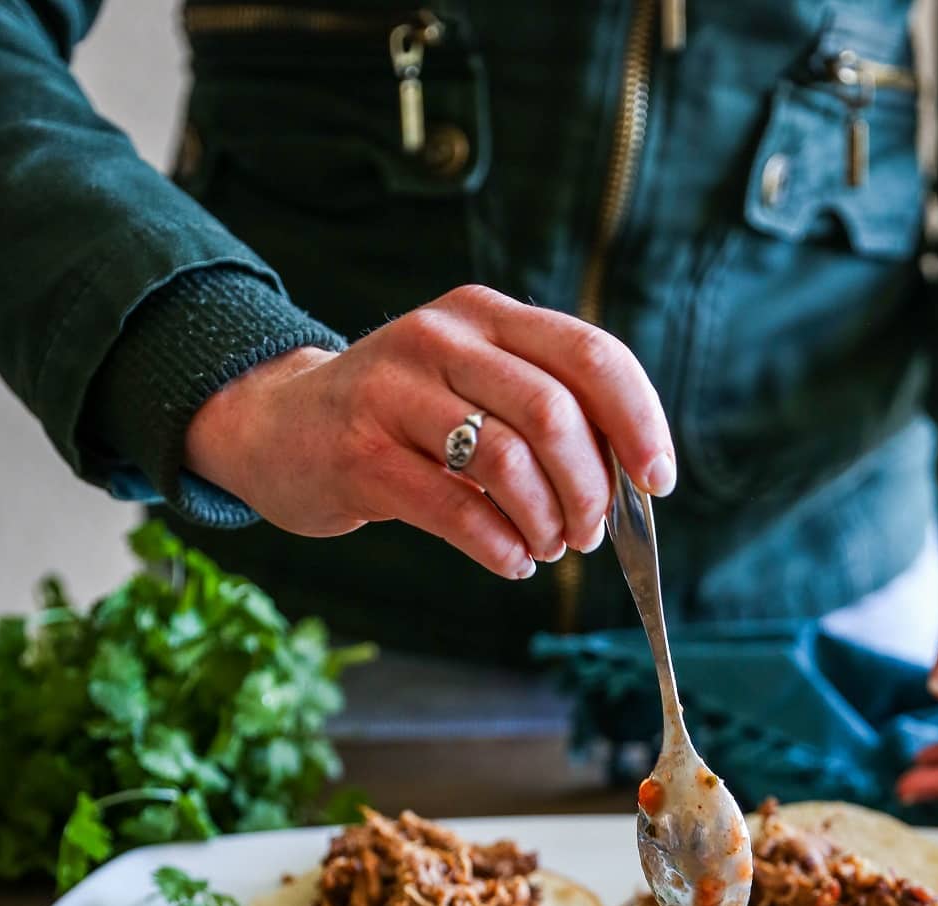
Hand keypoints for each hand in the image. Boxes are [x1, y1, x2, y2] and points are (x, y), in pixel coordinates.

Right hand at [182, 284, 675, 578]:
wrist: (281, 427)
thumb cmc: (399, 419)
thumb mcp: (472, 385)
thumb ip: (544, 411)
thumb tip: (631, 478)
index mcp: (485, 314)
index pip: (591, 355)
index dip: (638, 422)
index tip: (656, 480)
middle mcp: (443, 338)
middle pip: (555, 413)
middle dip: (591, 489)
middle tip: (589, 532)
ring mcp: (395, 392)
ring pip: (509, 461)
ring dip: (547, 521)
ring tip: (548, 546)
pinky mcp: (362, 454)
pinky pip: (456, 509)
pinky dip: (500, 547)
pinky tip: (511, 559)